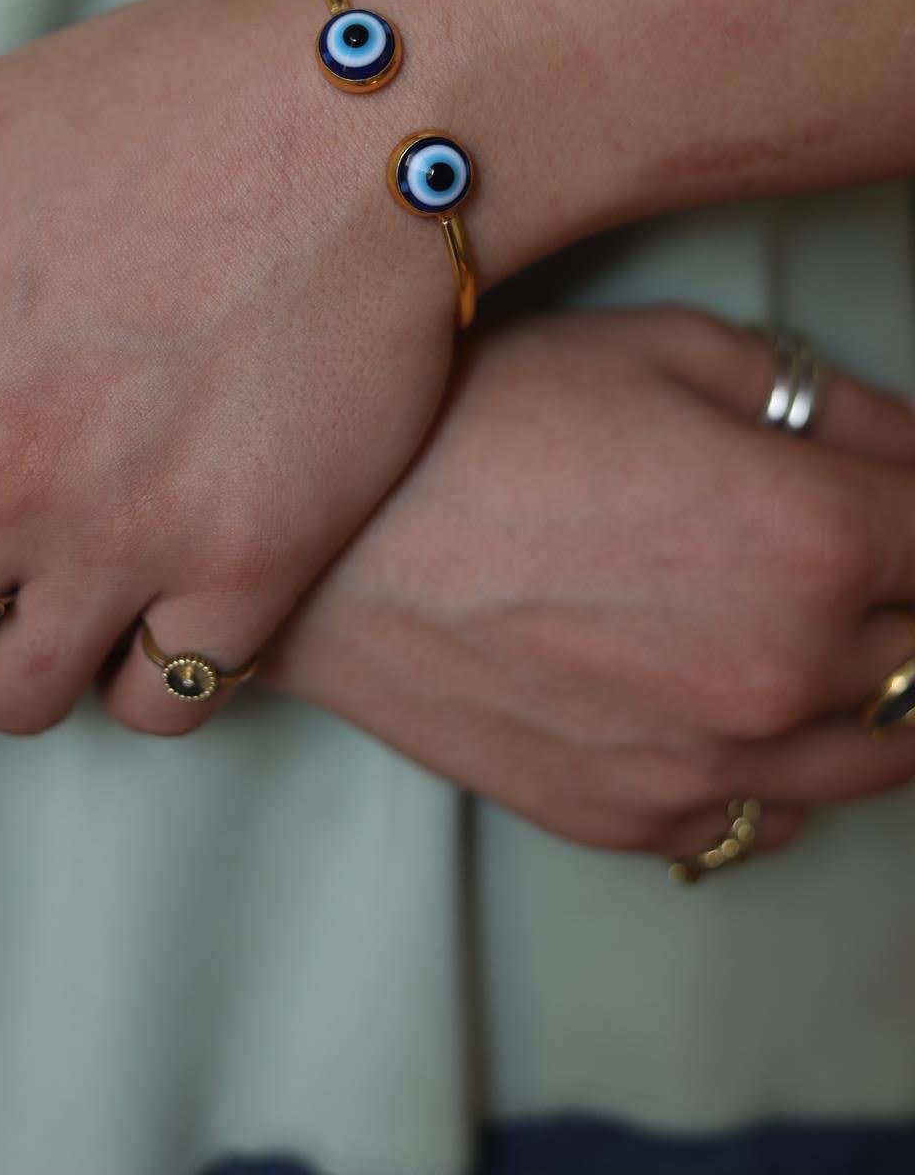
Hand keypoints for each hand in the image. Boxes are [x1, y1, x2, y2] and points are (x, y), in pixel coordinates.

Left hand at [0, 0, 457, 731]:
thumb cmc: (171, 99)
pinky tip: (157, 616)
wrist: (373, 119)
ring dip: (14, 668)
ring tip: (47, 611)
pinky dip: (144, 678)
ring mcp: (131, 534)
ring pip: (18, 700)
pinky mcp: (253, 564)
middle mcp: (1, 476)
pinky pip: (164, 702)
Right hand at [259, 308, 914, 858]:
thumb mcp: (671, 351)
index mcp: (813, 540)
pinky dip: (782, 772)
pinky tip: (738, 713)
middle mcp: (780, 674)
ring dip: (878, 696)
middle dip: (910, 601)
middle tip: (863, 561)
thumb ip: (835, 407)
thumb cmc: (479, 420)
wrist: (318, 538)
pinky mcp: (624, 817)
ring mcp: (703, 766)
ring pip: (875, 760)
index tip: (907, 502)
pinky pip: (762, 822)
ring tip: (828, 638)